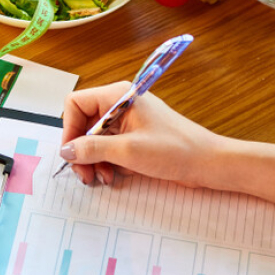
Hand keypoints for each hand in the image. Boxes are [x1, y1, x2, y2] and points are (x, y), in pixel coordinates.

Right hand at [60, 82, 274, 204]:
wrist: (208, 163)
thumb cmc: (176, 150)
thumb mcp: (128, 151)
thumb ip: (93, 148)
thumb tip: (66, 151)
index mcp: (120, 96)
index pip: (77, 103)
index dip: (69, 129)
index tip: (72, 154)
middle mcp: (121, 104)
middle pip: (84, 123)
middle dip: (81, 150)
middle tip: (84, 175)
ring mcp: (129, 121)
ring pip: (95, 138)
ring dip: (93, 160)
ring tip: (102, 178)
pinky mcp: (135, 137)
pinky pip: (109, 147)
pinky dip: (106, 162)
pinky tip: (112, 176)